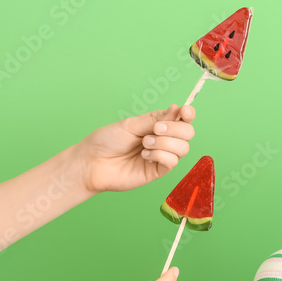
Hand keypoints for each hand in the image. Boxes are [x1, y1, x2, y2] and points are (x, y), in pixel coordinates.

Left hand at [76, 104, 195, 194]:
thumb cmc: (107, 141)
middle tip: (155, 129)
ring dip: (164, 143)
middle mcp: (164, 139)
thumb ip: (155, 119)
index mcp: (158, 124)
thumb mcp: (131, 124)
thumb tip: (176, 109)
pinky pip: (172, 161)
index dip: (188, 114)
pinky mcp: (159, 170)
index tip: (184, 111)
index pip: (182, 118)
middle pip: (188, 133)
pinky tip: (144, 156)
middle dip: (175, 129)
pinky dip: (160, 155)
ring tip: (144, 144)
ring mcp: (163, 155)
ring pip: (183, 148)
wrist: (93, 162)